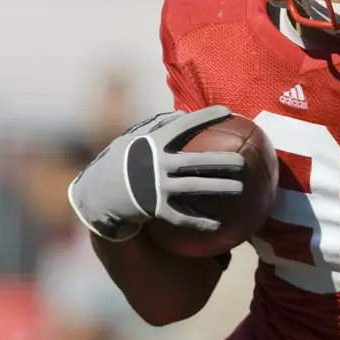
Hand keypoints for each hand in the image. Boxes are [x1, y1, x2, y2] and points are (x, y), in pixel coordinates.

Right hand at [69, 107, 243, 240]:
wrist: (96, 195)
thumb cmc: (117, 164)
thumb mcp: (131, 140)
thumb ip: (156, 127)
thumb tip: (182, 114)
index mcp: (152, 143)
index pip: (182, 126)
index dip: (205, 117)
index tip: (228, 112)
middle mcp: (156, 163)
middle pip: (195, 160)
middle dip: (221, 159)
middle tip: (243, 161)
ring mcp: (156, 186)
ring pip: (194, 187)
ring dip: (219, 187)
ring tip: (240, 188)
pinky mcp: (154, 208)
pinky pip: (182, 217)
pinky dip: (199, 222)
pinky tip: (216, 226)